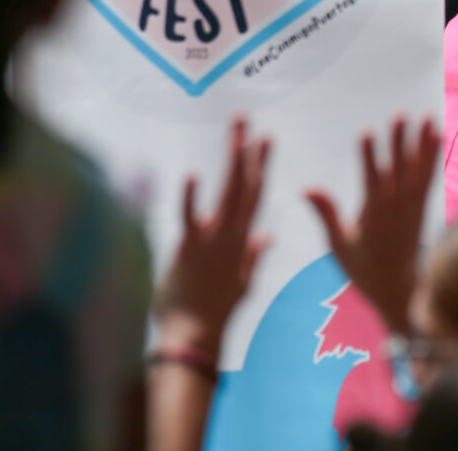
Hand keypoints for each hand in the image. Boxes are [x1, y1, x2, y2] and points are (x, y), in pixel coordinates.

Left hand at [153, 118, 270, 354]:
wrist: (193, 337)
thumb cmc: (213, 312)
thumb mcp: (242, 282)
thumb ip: (255, 254)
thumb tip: (269, 235)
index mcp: (241, 240)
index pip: (255, 193)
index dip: (260, 163)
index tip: (265, 137)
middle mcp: (229, 234)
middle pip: (243, 184)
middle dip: (247, 150)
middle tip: (248, 121)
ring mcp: (210, 239)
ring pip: (226, 192)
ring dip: (233, 160)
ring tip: (237, 133)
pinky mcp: (187, 248)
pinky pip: (189, 217)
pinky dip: (191, 196)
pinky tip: (194, 173)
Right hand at [305, 117, 441, 334]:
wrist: (401, 290)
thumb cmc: (365, 270)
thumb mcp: (339, 246)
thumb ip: (327, 214)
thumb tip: (307, 189)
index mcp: (375, 217)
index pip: (372, 181)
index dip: (369, 157)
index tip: (365, 133)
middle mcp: (397, 209)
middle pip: (398, 170)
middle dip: (398, 141)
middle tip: (399, 115)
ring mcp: (413, 207)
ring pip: (418, 170)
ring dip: (421, 143)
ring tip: (426, 116)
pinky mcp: (422, 208)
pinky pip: (429, 178)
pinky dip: (433, 157)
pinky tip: (436, 136)